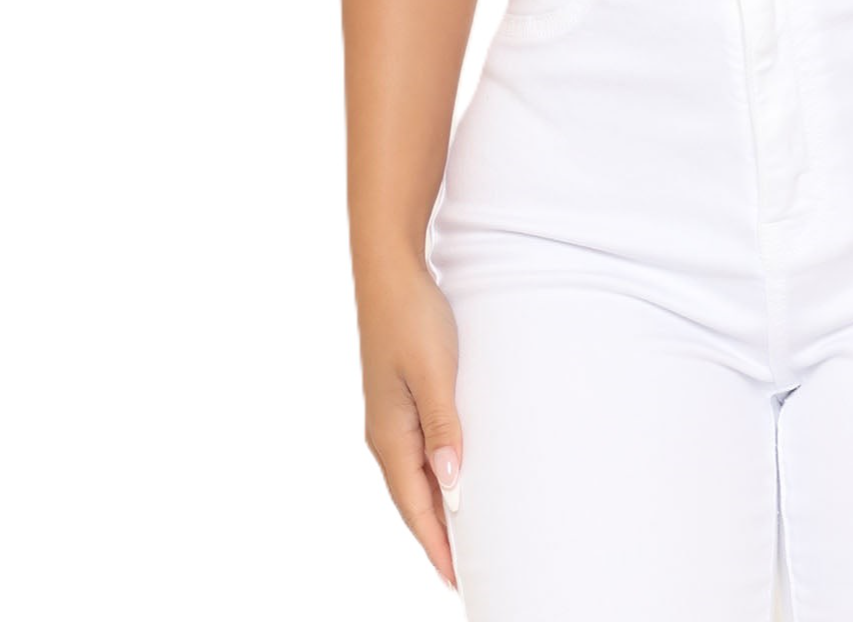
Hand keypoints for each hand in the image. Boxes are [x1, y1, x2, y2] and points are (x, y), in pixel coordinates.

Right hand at [355, 249, 463, 591]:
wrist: (389, 271)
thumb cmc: (413, 317)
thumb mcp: (435, 372)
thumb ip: (444, 428)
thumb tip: (453, 484)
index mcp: (390, 436)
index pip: (417, 507)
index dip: (438, 546)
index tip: (459, 580)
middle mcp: (386, 434)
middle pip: (414, 501)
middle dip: (438, 539)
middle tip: (467, 574)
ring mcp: (391, 418)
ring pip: (416, 479)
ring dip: (438, 510)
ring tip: (464, 540)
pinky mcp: (401, 400)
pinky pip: (418, 454)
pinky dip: (435, 478)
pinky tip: (453, 481)